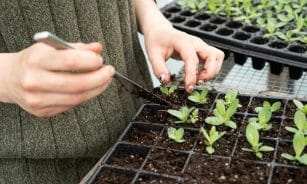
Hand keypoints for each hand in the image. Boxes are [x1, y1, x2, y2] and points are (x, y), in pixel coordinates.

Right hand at [0, 42, 114, 116]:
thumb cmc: (33, 60)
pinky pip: (71, 106)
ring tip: (104, 81)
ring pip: (77, 98)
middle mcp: (35, 81)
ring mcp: (37, 99)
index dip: (91, 61)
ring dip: (96, 89)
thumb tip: (98, 49)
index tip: (100, 60)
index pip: (70, 61)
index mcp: (37, 60)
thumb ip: (77, 47)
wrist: (9, 78)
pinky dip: (85, 97)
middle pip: (77, 84)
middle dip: (100, 79)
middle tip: (109, 72)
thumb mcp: (51, 47)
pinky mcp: (42, 112)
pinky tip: (89, 89)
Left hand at [144, 26, 223, 91]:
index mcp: (182, 41)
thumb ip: (158, 68)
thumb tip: (165, 81)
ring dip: (212, 71)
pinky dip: (211, 69)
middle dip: (209, 72)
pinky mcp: (202, 50)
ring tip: (199, 79)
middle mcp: (195, 42)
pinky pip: (214, 59)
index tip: (188, 87)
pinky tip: (199, 75)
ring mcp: (200, 46)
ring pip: (217, 57)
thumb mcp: (152, 54)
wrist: (160, 31)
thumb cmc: (157, 41)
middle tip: (197, 82)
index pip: (192, 58)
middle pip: (213, 55)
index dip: (191, 75)